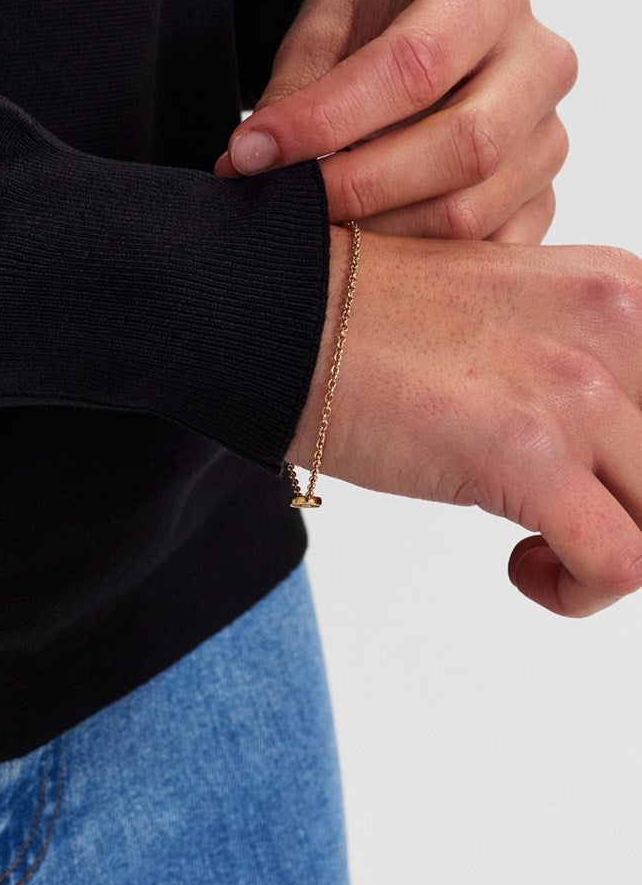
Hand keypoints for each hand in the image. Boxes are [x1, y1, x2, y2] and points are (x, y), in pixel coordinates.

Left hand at [214, 0, 577, 243]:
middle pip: (466, 146)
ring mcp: (551, 137)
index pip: (414, 64)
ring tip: (312, 229)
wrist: (425, 38)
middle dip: (359, 186)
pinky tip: (361, 253)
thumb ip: (296, 89)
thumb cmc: (372, 28)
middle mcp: (541, 62)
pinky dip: (416, 266)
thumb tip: (249, 164)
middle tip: (284, 205)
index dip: (326, 118)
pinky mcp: (545, 199)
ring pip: (473, 210)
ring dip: (379, 234)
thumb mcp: (325, 28)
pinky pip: (486, 253)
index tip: (251, 152)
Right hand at [292, 227, 641, 617]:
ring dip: (606, 558)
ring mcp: (574, 388)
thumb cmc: (373, 325)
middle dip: (627, 509)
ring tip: (539, 548)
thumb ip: (584, 364)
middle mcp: (614, 327)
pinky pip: (620, 564)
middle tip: (566, 521)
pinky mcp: (527, 451)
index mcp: (620, 294)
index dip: (638, 472)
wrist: (278, 316)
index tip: (599, 490)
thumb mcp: (517, 317)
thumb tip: (623, 454)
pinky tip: (521, 568)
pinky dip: (577, 590)